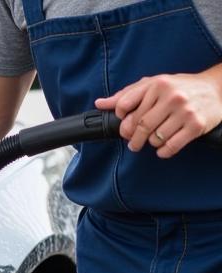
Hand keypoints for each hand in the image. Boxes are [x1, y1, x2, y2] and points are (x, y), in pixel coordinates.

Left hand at [96, 69, 221, 158]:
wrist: (217, 89)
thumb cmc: (180, 88)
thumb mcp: (154, 84)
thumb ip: (127, 94)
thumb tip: (100, 104)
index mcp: (158, 84)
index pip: (125, 107)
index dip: (122, 121)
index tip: (127, 124)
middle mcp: (171, 96)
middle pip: (138, 127)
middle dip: (133, 138)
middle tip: (135, 141)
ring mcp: (184, 111)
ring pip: (153, 139)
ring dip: (151, 143)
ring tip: (156, 137)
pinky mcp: (195, 126)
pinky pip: (169, 148)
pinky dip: (163, 151)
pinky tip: (165, 146)